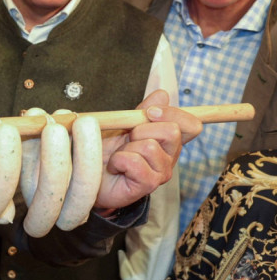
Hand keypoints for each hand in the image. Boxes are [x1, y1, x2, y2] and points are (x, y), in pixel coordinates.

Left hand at [95, 90, 201, 210]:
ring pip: (150, 146)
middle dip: (142, 129)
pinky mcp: (148, 184)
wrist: (87, 173)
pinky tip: (114, 167)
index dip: (173, 113)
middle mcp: (169, 157)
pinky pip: (134, 161)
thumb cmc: (106, 150)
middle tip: (126, 139)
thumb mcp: (123, 124)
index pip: (192, 125)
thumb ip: (143, 110)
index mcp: (167, 141)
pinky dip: (118, 160)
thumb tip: (162, 94)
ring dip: (126, 147)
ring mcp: (161, 173)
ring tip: (118, 156)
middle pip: (172, 131)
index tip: (149, 112)